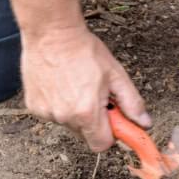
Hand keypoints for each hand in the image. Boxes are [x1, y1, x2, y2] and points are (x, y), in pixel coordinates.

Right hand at [20, 24, 149, 151]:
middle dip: (95, 122)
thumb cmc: (84, 51)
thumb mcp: (116, 75)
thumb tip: (145, 123)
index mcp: (86, 112)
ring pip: (70, 125)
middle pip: (86, 136)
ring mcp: (46, 113)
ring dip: (77, 114)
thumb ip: (132, 103)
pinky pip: (53, 115)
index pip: (102, 145)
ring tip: (77, 86)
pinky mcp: (33, 107)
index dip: (111, 134)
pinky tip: (62, 85)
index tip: (114, 119)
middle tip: (97, 96)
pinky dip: (60, 106)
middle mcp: (64, 117)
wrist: (52, 33)